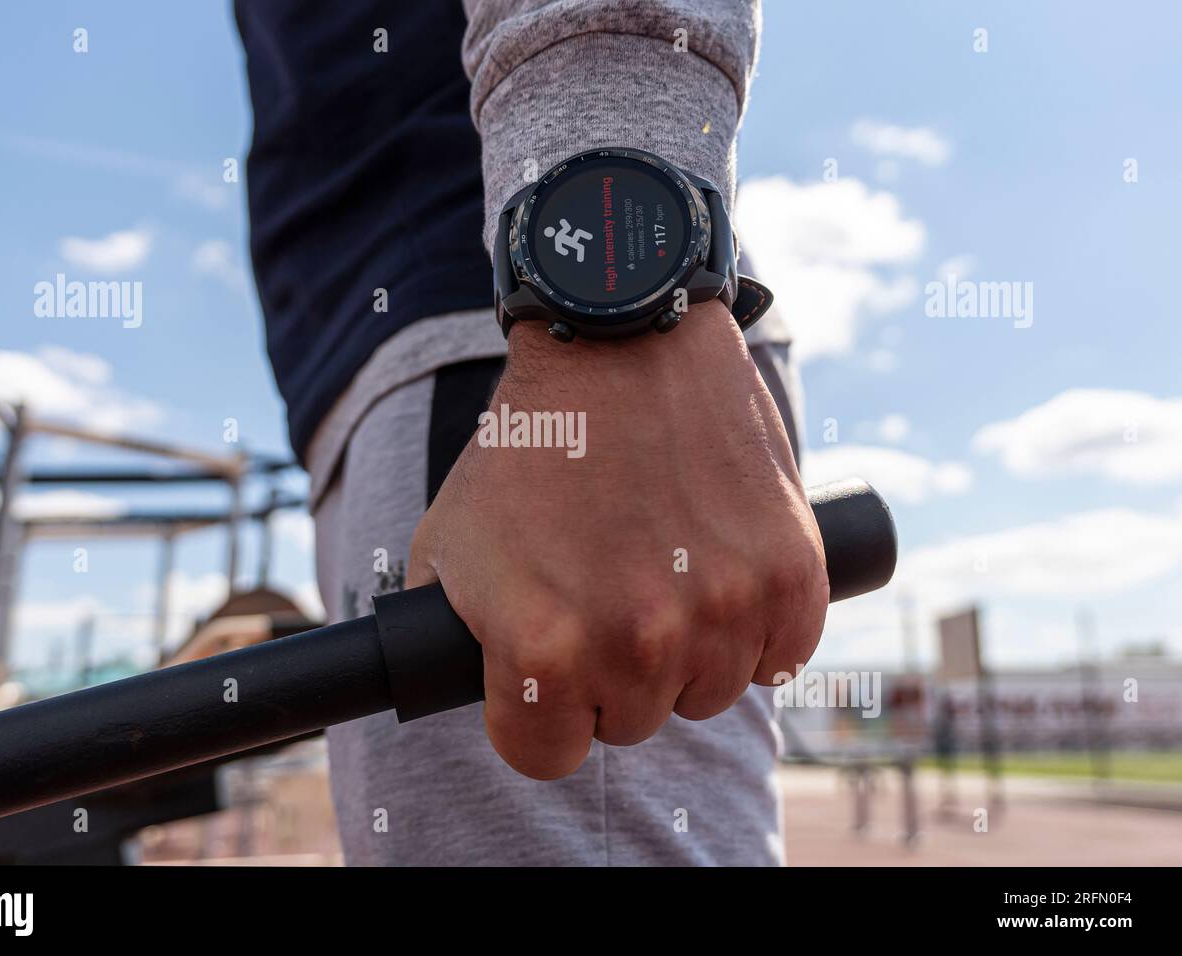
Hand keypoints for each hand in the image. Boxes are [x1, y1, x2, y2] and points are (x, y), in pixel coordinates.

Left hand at [405, 300, 828, 778]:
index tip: (548, 673)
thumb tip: (453, 686)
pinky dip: (757, 628)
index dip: (538, 716)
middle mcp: (636, 643)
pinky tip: (722, 571)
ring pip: (708, 694)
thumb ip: (449, 633)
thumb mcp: (450, 539)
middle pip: (627, 724)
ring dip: (688, 655)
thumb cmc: (531, 440)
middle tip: (608, 597)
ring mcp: (723, 612)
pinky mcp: (791, 577)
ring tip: (665, 572)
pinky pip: (780, 657)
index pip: (544, 756)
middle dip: (611, 676)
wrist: (622, 338)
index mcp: (543, 648)